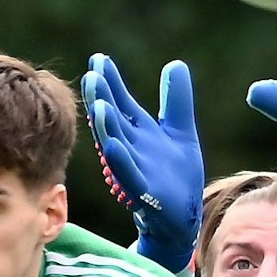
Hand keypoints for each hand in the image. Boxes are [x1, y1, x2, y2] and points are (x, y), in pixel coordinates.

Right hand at [83, 54, 204, 271]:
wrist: (184, 217)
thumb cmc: (177, 176)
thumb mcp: (181, 131)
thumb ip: (176, 99)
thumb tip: (175, 63)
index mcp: (139, 132)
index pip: (121, 101)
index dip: (110, 81)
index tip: (98, 59)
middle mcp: (131, 148)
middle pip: (113, 120)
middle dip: (102, 98)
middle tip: (92, 75)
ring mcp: (135, 170)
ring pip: (115, 145)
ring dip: (106, 127)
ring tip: (99, 105)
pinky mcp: (143, 193)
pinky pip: (128, 176)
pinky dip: (120, 163)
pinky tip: (112, 148)